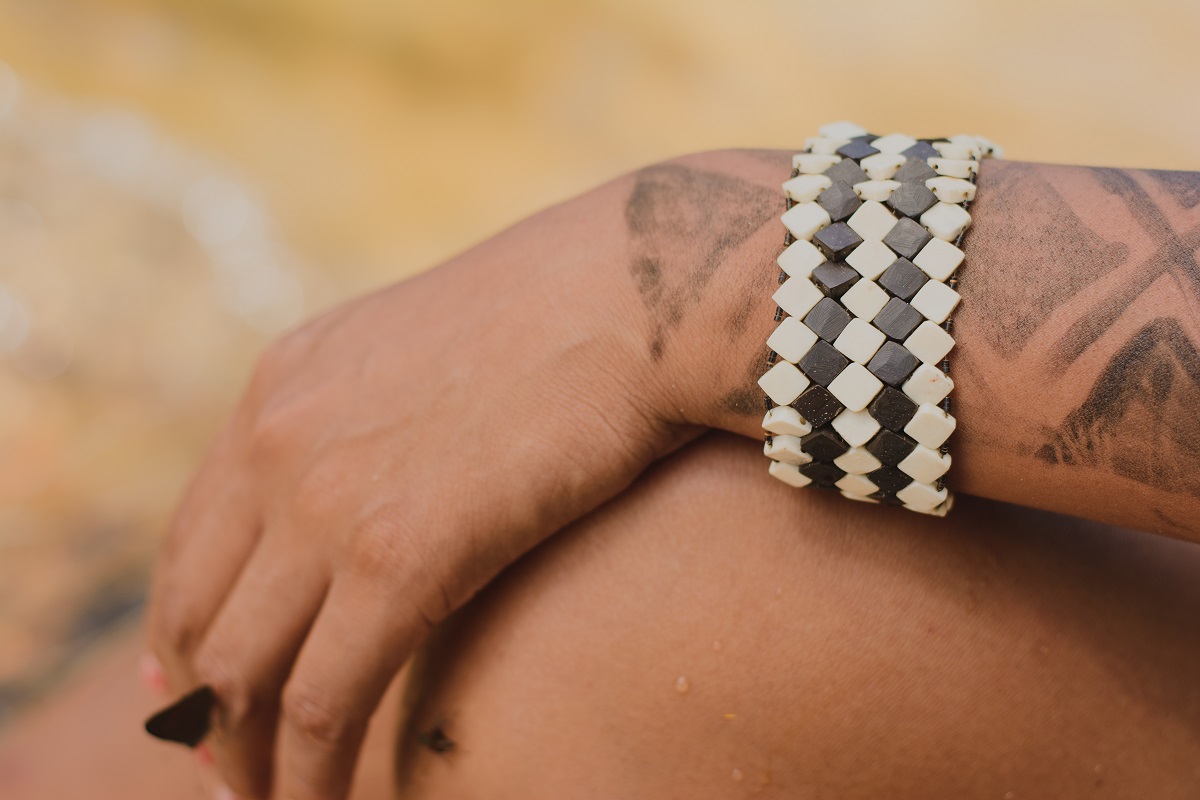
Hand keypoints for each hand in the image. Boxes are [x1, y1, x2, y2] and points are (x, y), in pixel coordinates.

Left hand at [145, 149, 786, 797]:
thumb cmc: (561, 318)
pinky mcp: (397, 555)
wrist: (635, 289)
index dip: (181, 635)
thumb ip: (371, 416)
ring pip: (243, 676)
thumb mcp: (425, 350)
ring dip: (248, 760)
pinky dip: (310, 772)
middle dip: (202, 714)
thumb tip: (372, 490)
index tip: (194, 696)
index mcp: (277, 388)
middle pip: (196, 619)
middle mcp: (276, 442)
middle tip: (229, 771)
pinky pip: (324, 701)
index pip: (190, 543)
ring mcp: (326, 498)